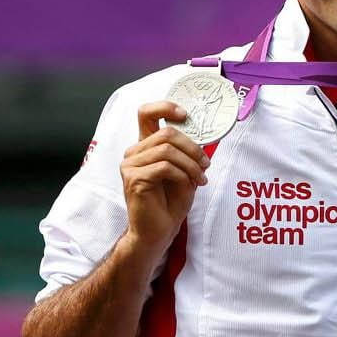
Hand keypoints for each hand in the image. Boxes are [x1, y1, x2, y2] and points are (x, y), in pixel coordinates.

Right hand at [123, 102, 208, 253]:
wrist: (159, 229)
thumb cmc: (171, 200)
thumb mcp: (184, 170)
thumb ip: (186, 151)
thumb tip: (203, 134)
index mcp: (145, 146)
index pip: (146, 113)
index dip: (165, 107)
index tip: (185, 114)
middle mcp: (134, 153)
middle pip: (166, 133)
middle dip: (192, 147)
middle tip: (206, 163)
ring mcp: (130, 165)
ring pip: (167, 150)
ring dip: (191, 163)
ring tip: (201, 177)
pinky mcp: (134, 179)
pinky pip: (164, 167)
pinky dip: (183, 175)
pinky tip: (191, 185)